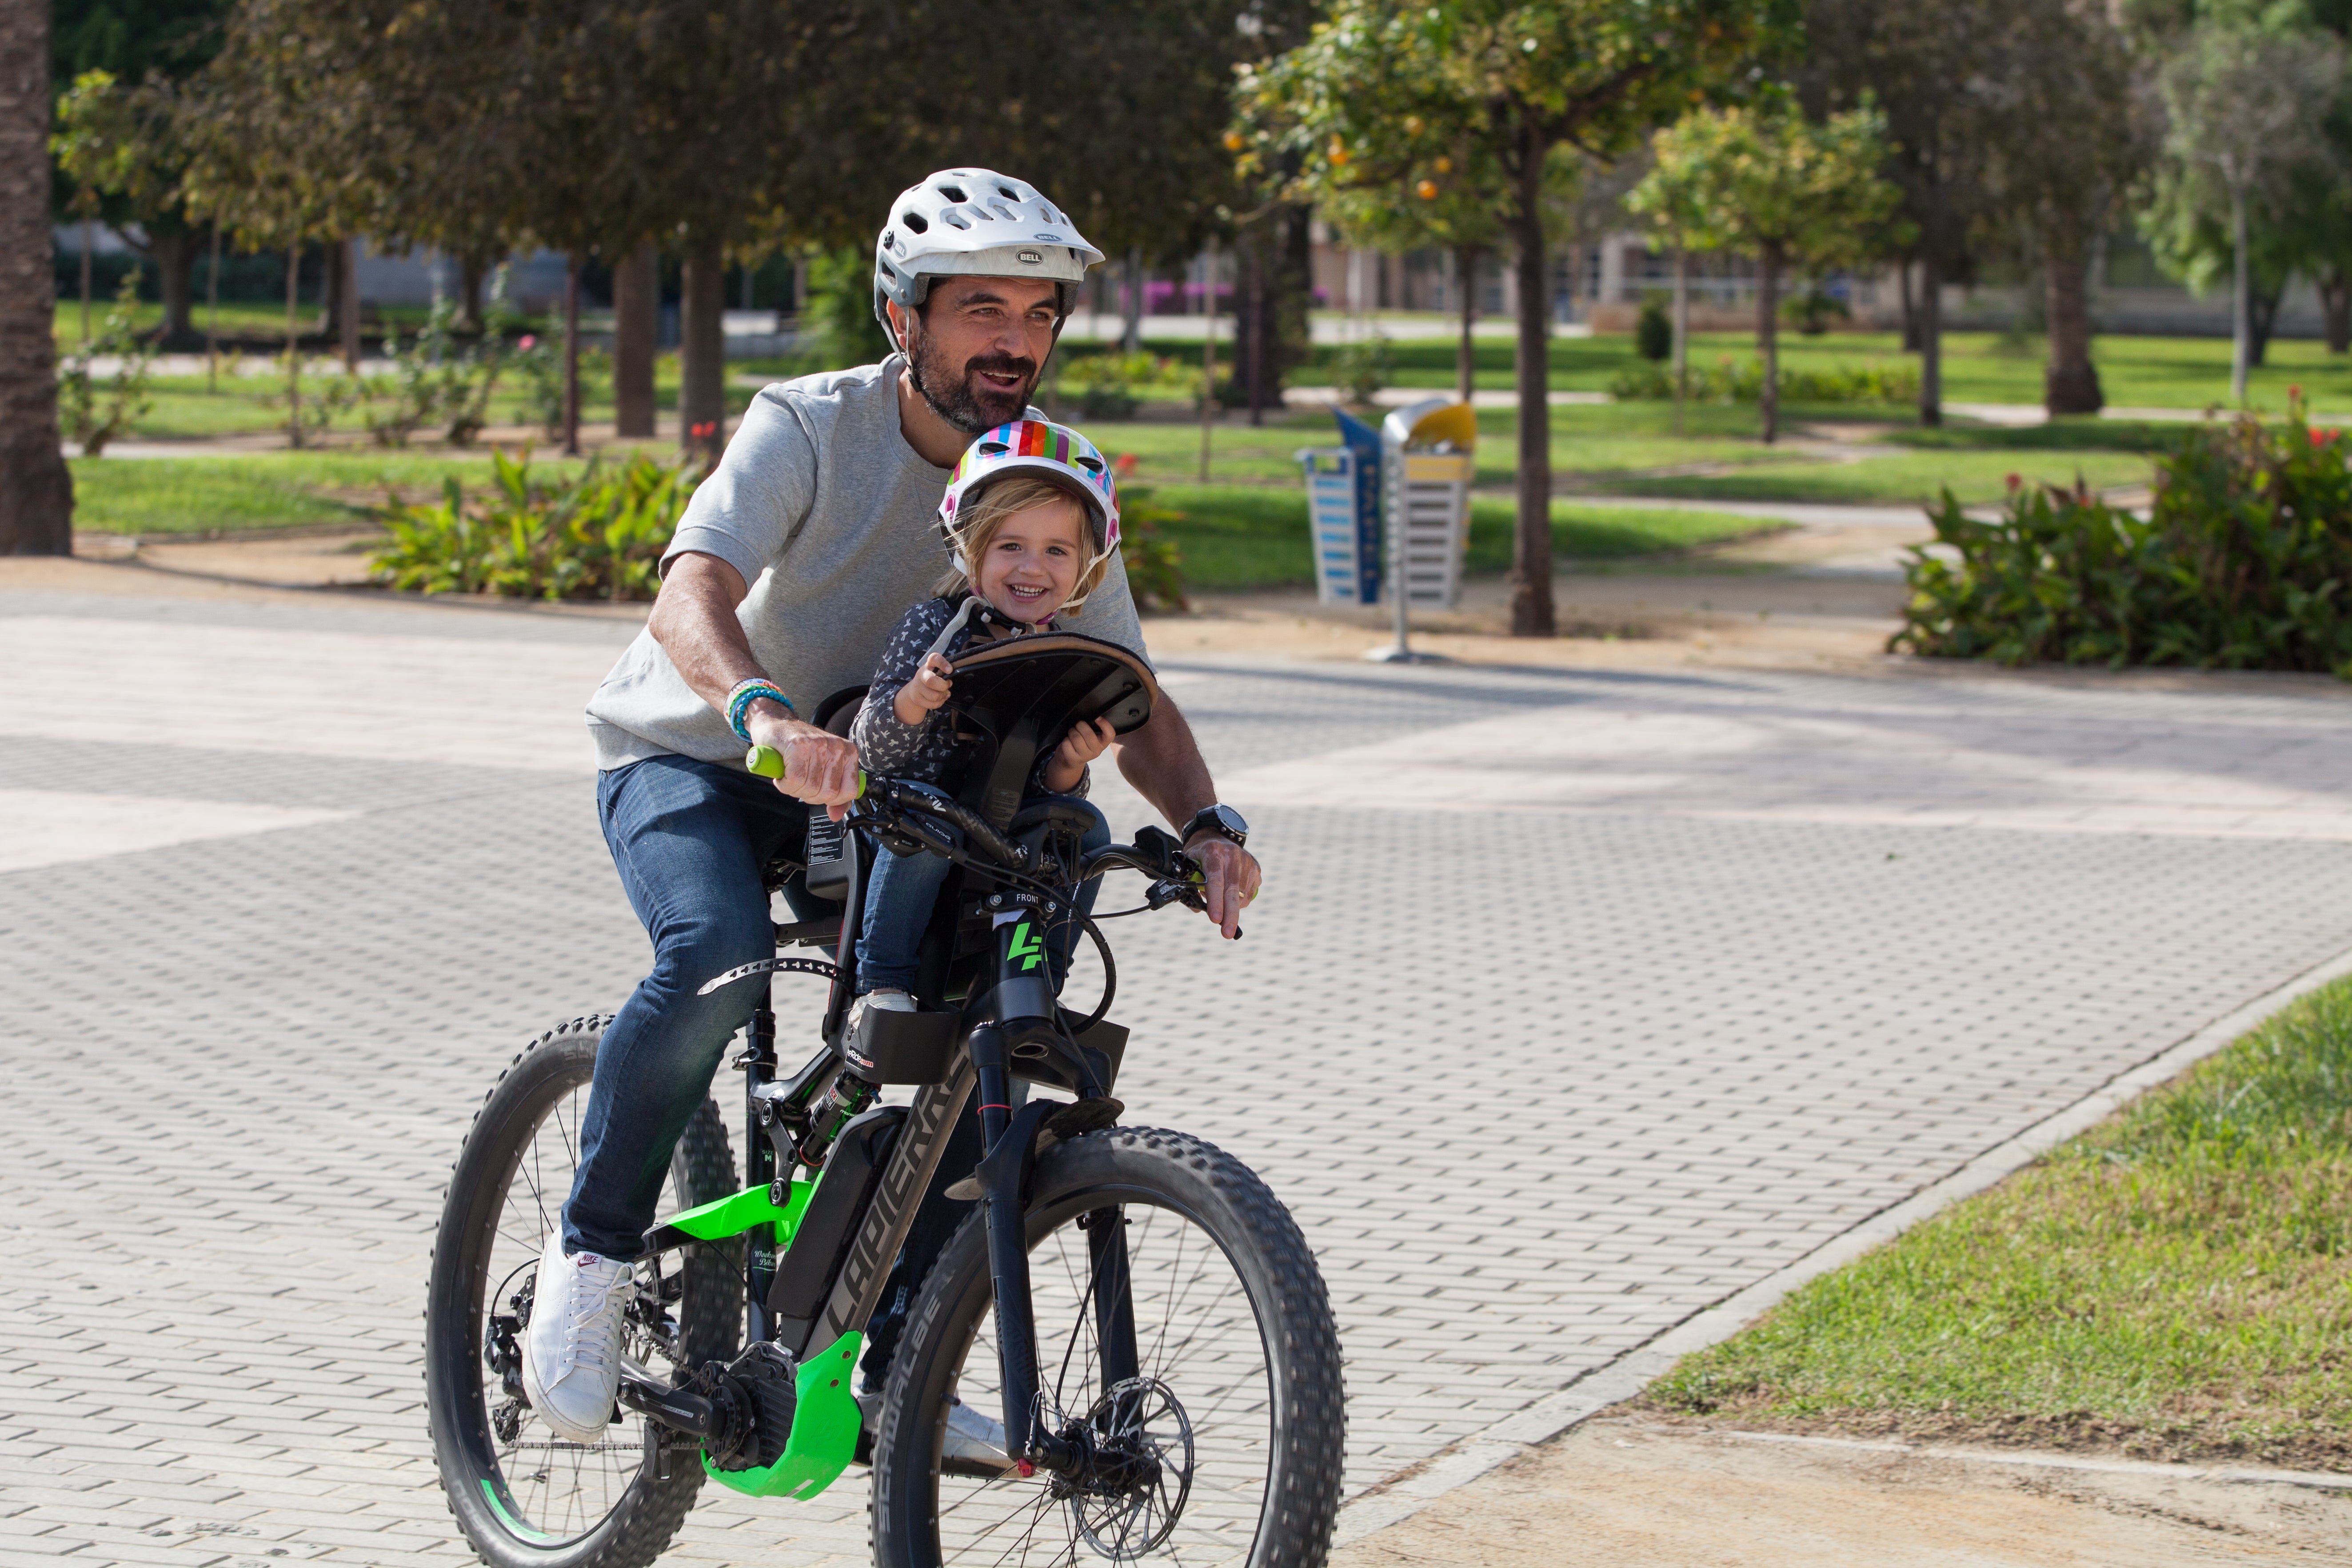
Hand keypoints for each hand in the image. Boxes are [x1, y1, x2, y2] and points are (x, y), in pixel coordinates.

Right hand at [747, 707, 861, 819]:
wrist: (775, 724)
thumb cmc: (799, 748)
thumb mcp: (823, 769)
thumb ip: (834, 794)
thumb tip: (836, 816)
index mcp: (848, 753)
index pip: (849, 792)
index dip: (829, 800)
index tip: (817, 792)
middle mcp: (837, 747)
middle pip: (828, 793)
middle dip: (809, 796)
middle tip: (799, 784)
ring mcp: (818, 745)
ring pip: (810, 788)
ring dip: (794, 790)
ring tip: (790, 776)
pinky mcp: (797, 746)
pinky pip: (794, 781)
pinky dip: (784, 784)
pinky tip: (782, 775)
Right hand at [893, 654, 953, 724]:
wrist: (916, 689)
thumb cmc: (933, 677)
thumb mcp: (938, 670)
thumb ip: (946, 673)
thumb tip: (949, 682)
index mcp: (929, 664)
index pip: (934, 659)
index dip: (942, 664)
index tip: (950, 670)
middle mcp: (921, 674)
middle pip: (931, 681)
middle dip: (943, 686)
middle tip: (947, 685)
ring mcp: (917, 686)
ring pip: (934, 696)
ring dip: (943, 696)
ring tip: (943, 693)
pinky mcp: (917, 698)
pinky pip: (933, 704)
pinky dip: (940, 702)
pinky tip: (940, 698)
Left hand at [1057, 716, 1115, 772]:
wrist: (1071, 760)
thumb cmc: (1082, 744)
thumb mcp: (1091, 737)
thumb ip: (1094, 728)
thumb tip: (1091, 717)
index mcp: (1102, 743)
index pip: (1110, 734)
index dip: (1105, 725)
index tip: (1098, 718)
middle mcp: (1096, 751)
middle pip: (1089, 734)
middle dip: (1080, 725)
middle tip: (1078, 726)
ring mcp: (1084, 756)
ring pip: (1076, 738)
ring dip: (1071, 732)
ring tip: (1072, 734)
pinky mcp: (1073, 758)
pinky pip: (1067, 743)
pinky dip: (1065, 740)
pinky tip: (1068, 742)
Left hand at [1182, 834, 1258, 940]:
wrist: (1217, 837)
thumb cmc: (1199, 855)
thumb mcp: (1187, 864)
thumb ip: (1189, 885)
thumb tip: (1197, 908)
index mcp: (1213, 852)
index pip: (1215, 880)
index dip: (1215, 901)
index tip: (1215, 919)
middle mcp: (1233, 855)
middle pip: (1233, 891)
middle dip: (1230, 915)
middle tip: (1226, 934)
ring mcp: (1247, 862)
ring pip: (1241, 896)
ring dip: (1230, 907)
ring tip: (1220, 902)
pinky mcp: (1256, 868)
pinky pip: (1249, 894)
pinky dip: (1239, 901)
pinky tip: (1231, 894)